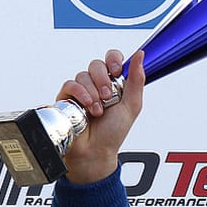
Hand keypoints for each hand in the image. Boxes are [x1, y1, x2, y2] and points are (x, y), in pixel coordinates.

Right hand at [56, 49, 145, 183]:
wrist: (95, 151)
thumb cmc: (113, 133)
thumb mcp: (132, 106)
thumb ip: (137, 80)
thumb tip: (140, 55)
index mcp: (114, 84)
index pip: (112, 59)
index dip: (113, 60)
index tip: (116, 71)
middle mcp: (97, 85)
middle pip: (96, 64)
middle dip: (104, 80)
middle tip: (108, 97)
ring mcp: (81, 90)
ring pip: (83, 75)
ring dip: (93, 93)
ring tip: (97, 110)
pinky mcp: (67, 97)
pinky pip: (70, 84)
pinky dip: (80, 94)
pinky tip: (87, 107)